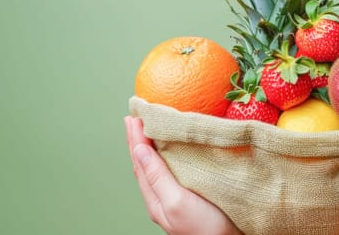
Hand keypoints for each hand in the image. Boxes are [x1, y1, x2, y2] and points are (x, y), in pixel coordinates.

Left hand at [124, 116, 242, 234]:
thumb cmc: (206, 228)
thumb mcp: (177, 201)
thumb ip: (157, 176)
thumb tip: (139, 150)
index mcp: (155, 198)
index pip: (139, 161)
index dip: (135, 138)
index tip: (133, 115)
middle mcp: (162, 198)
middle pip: (144, 163)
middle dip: (138, 140)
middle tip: (134, 117)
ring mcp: (176, 198)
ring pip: (156, 167)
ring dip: (150, 147)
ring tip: (146, 130)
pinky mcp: (191, 197)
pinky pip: (171, 171)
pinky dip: (165, 156)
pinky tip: (171, 152)